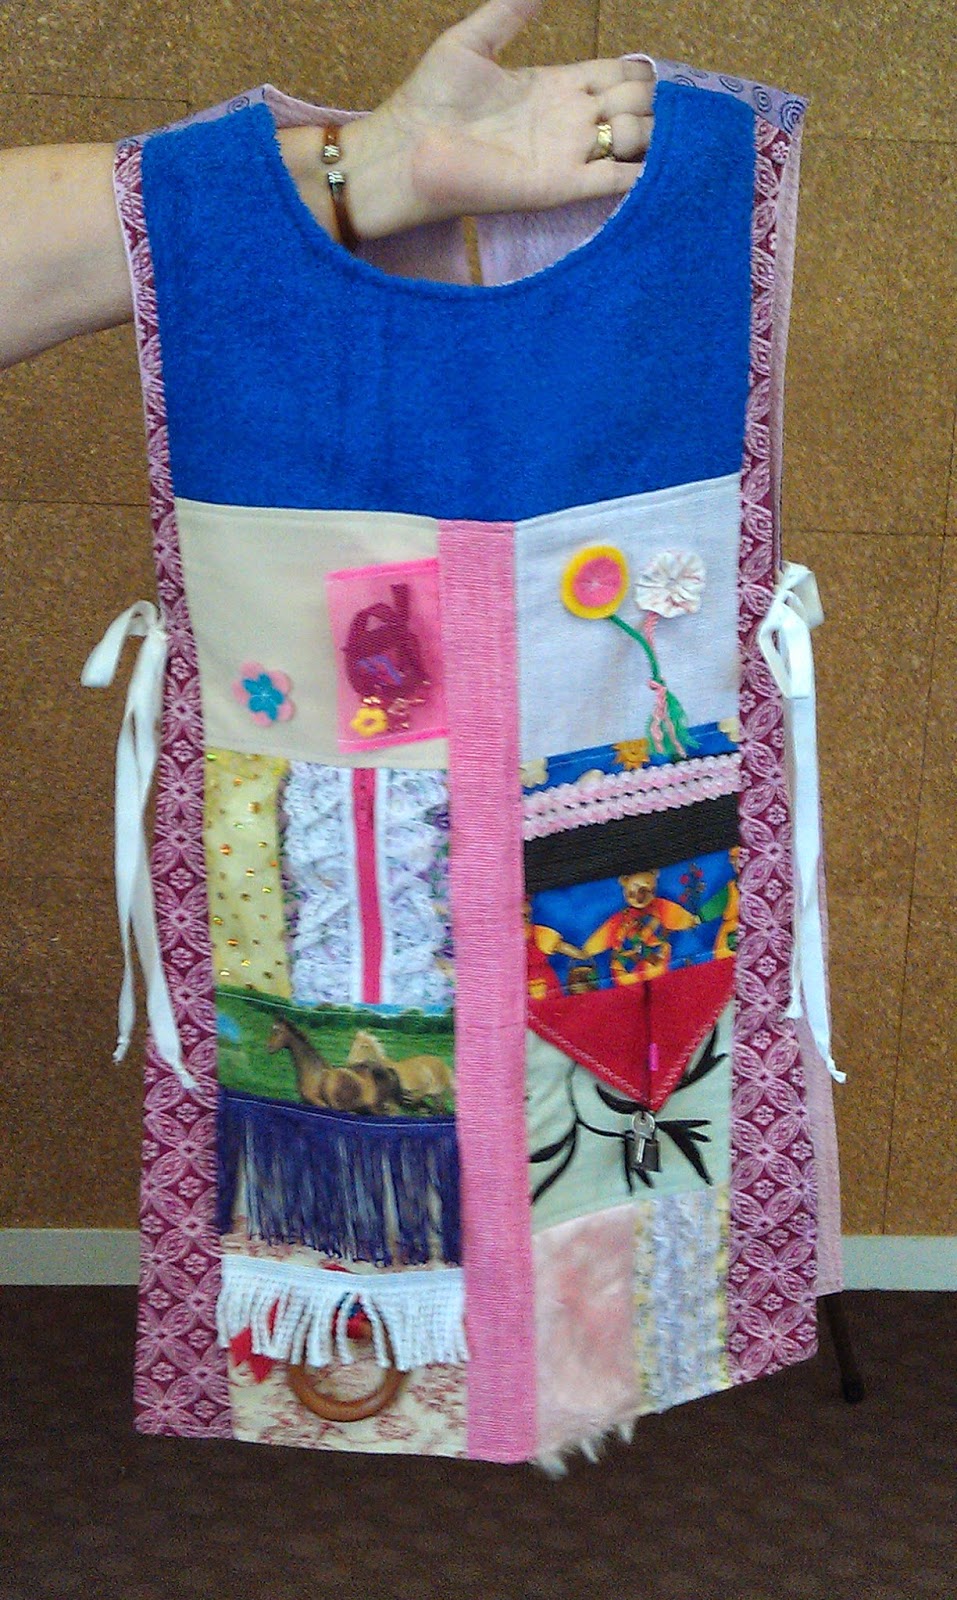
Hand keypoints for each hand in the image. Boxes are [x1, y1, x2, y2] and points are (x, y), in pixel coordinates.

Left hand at [339, 0, 653, 237]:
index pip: (617, 76)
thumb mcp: (473, 40)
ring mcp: (570, 155)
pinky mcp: (563, 186)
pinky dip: (644, 173)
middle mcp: (571, 122)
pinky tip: (659, 158)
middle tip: (642, 98)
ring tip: (633, 124)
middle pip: (635, 106)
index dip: (637, 72)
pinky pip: (617, 182)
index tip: (647, 70)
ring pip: (635, 140)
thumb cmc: (431, 98)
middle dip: (649, 99)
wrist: (407, 150)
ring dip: (649, 128)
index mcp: (557, 85)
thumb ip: (510, 10)